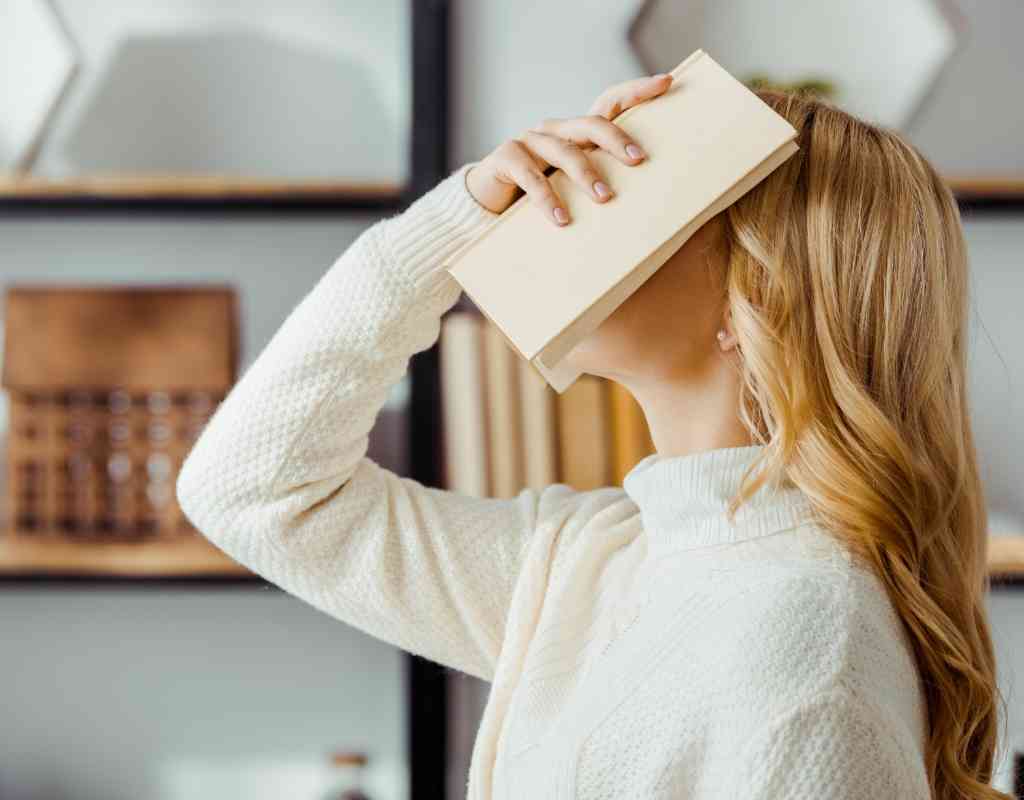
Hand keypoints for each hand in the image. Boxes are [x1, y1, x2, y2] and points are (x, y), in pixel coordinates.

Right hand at [465, 73, 672, 224]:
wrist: (487, 206)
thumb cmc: (539, 198)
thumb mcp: (572, 189)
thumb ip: (598, 185)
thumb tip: (649, 203)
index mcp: (575, 133)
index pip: (610, 103)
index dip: (636, 91)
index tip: (666, 83)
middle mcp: (554, 130)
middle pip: (591, 124)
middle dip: (617, 140)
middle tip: (638, 159)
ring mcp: (529, 141)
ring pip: (563, 151)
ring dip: (586, 175)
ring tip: (605, 199)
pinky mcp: (505, 158)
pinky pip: (530, 176)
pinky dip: (547, 198)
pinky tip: (561, 218)